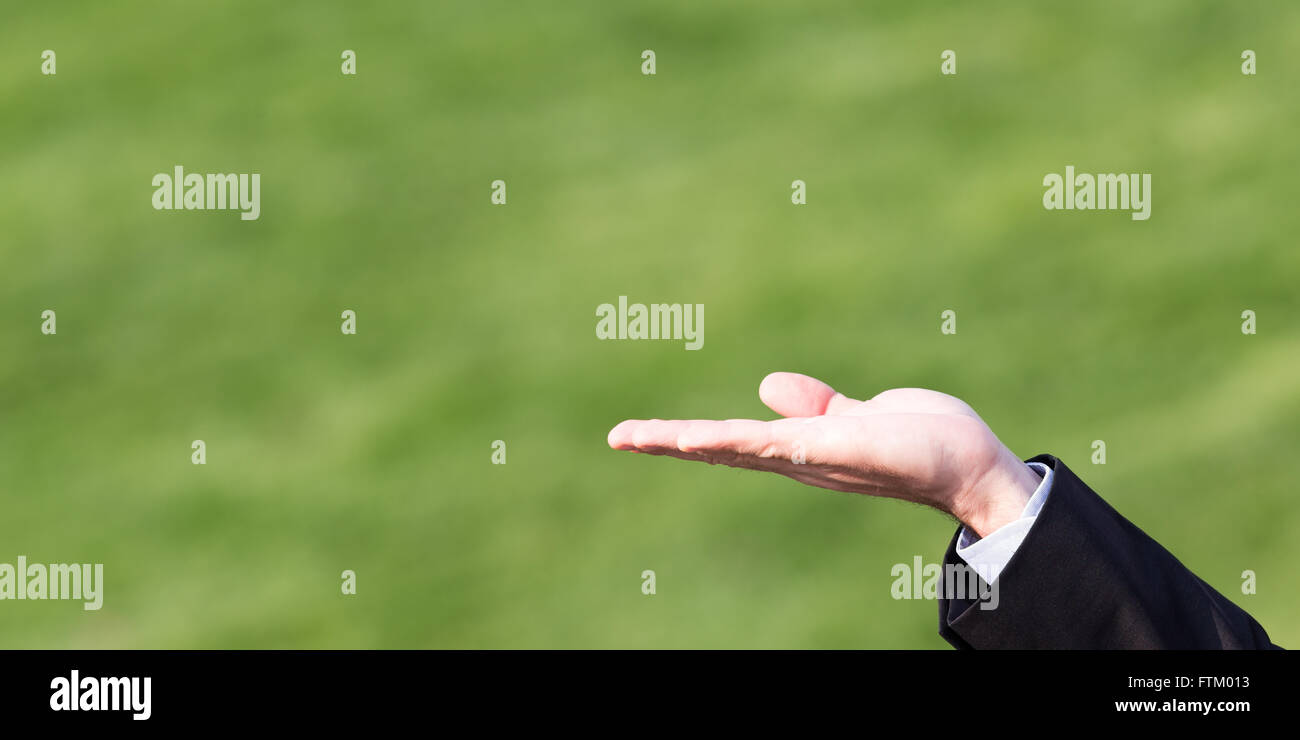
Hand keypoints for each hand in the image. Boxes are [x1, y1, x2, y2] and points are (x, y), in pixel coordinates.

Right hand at [606, 372, 1041, 537]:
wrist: (973, 466)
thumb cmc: (922, 442)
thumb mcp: (858, 414)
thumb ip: (815, 405)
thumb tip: (767, 386)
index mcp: (799, 447)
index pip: (730, 440)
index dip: (684, 436)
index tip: (636, 432)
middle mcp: (798, 458)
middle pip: (720, 448)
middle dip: (668, 443)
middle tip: (617, 436)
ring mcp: (812, 456)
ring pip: (738, 447)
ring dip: (686, 442)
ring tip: (637, 436)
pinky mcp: (835, 449)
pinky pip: (778, 442)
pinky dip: (736, 440)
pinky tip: (702, 435)